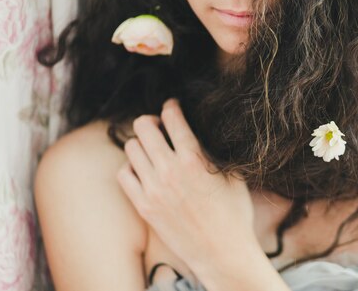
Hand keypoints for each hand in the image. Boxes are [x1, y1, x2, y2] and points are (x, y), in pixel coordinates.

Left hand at [116, 98, 255, 271]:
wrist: (221, 251)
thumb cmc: (233, 212)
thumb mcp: (232, 174)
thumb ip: (212, 151)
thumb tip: (198, 132)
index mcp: (194, 159)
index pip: (172, 118)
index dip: (171, 106)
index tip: (172, 107)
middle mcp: (169, 171)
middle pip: (143, 127)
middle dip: (152, 120)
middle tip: (160, 126)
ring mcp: (153, 189)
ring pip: (131, 148)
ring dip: (142, 143)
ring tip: (153, 149)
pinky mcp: (143, 206)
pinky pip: (124, 174)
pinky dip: (131, 167)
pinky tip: (144, 171)